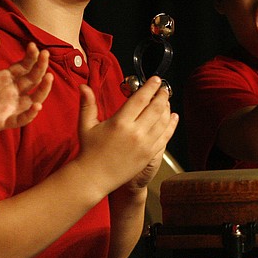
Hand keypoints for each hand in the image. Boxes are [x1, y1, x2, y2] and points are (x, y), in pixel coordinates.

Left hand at [0, 37, 52, 141]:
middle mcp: (10, 92)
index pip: (24, 66)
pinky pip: (21, 119)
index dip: (31, 56)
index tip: (32, 45)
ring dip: (43, 89)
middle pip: (32, 79)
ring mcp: (8, 107)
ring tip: (48, 77)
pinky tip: (37, 105)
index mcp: (4, 78)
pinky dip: (31, 114)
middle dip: (41, 67)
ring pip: (34, 99)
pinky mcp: (3, 121)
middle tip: (45, 54)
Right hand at [77, 76, 177, 195]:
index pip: (140, 99)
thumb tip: (83, 86)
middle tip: (164, 88)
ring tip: (167, 100)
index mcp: (120, 122)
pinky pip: (165, 137)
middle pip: (155, 108)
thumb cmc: (89, 151)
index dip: (150, 87)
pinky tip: (173, 118)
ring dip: (167, 108)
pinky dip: (171, 126)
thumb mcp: (86, 125)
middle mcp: (135, 132)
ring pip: (162, 122)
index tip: (156, 79)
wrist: (94, 177)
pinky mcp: (149, 155)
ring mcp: (144, 145)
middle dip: (162, 95)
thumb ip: (87, 103)